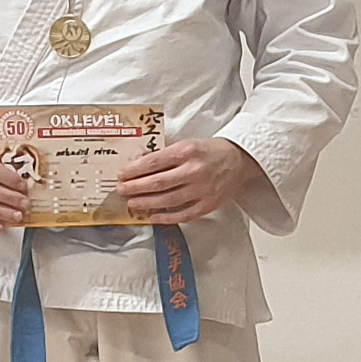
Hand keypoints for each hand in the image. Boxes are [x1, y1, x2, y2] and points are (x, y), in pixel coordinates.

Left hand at [114, 137, 261, 223]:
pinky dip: (165, 217)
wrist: (240, 160)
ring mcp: (202, 190)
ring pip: (168, 200)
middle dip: (135, 187)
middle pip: (158, 182)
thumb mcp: (188, 144)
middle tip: (121, 190)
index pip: (154, 162)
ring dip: (146, 203)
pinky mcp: (208, 204)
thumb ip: (166, 155)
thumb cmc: (210, 151)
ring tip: (132, 203)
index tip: (122, 174)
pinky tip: (152, 217)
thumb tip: (139, 165)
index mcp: (187, 151)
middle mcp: (194, 170)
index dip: (135, 170)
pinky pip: (183, 214)